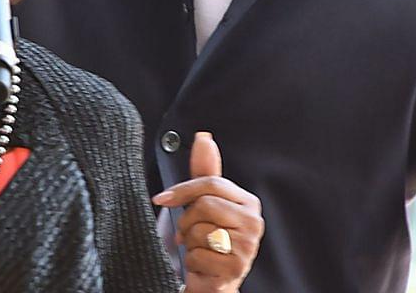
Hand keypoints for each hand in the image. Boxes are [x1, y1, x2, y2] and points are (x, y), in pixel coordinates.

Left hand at [152, 132, 262, 292]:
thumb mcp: (204, 203)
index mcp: (248, 203)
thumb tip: (204, 138)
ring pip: (200, 231)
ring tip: (198, 248)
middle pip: (204, 206)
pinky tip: (202, 264)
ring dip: (189, 243)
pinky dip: (192, 262)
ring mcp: (248, 246)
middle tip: (189, 232)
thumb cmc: (207, 240)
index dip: (182, 190)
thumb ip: (204, 171)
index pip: (211, 184)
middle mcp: (253, 222)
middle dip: (187, 221)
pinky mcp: (236, 267)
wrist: (213, 281)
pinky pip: (199, 255)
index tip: (162, 198)